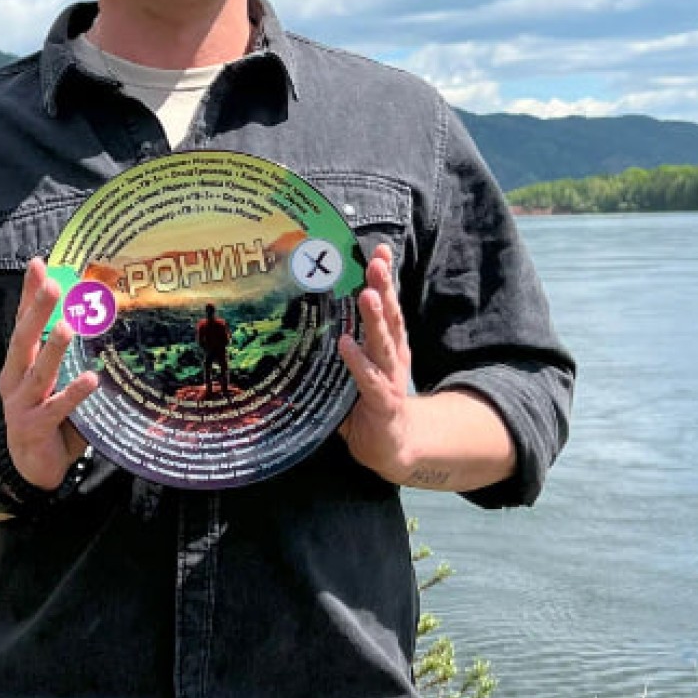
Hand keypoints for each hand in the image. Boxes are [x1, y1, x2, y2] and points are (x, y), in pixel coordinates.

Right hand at [0, 258, 98, 488]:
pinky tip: (90, 379)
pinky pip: (57, 408)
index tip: (39, 263)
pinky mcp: (35, 428)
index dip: (30, 293)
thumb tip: (96, 316)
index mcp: (18, 364)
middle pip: (24, 340)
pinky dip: (74, 394)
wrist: (27, 469)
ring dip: (54, 349)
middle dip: (37, 311)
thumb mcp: (53, 382)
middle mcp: (15, 379)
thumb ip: (66, 356)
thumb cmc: (47, 418)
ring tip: (69, 326)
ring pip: (39, 372)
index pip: (23, 322)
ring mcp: (22, 404)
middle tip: (53, 285)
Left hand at [337, 244, 414, 481]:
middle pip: (388, 316)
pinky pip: (368, 380)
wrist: (393, 446)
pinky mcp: (383, 402)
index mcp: (388, 344)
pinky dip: (358, 362)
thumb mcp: (358, 366)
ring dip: (374, 319)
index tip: (381, 251)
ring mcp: (390, 378)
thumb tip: (303, 314)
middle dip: (383, 287)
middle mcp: (392, 355)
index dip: (386, 278)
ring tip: (366, 296)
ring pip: (383, 343)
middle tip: (376, 263)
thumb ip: (342, 342)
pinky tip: (346, 345)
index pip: (388, 305)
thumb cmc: (370, 401)